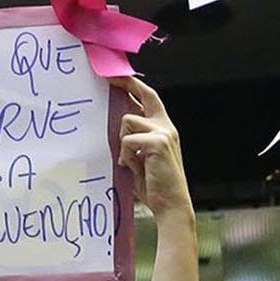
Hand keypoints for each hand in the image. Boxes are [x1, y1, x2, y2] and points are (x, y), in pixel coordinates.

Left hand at [114, 77, 191, 221]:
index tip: (118, 76)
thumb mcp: (142, 157)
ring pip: (127, 121)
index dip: (135, 85)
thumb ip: (134, 140)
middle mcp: (166, 126)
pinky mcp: (157, 142)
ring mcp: (163, 132)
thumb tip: (117, 126)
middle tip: (108, 79)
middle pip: (144, 95)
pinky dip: (126, 155)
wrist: (170, 204)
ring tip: (130, 161)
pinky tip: (132, 167)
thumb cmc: (155, 184)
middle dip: (126, 83)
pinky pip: (127, 140)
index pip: (150, 98)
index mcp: (164, 128)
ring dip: (122, 141)